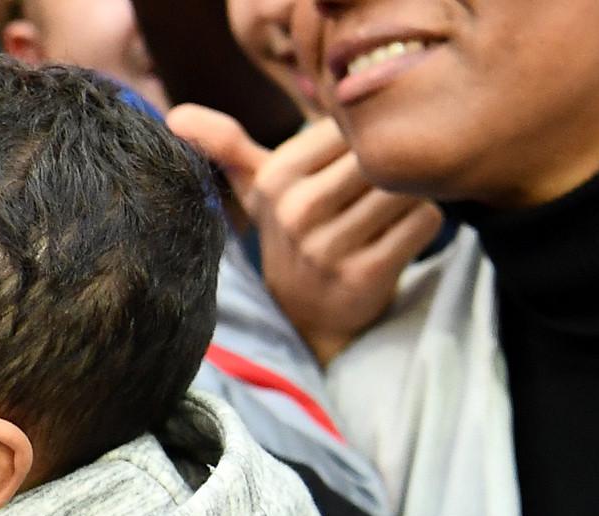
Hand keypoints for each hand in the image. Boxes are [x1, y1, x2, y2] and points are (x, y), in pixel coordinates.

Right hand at [172, 107, 440, 364]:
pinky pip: (423, 221)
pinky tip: (398, 239)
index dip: (365, 141)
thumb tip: (175, 115)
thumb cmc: (292, 233)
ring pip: (406, 187)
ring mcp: (329, 246)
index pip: (351, 128)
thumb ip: (227, 145)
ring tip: (387, 215)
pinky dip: (422, 226)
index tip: (351, 165)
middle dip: (393, 168)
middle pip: (381, 157)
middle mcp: (297, 210)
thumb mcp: (258, 188)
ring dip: (411, 197)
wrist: (304, 317)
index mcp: (276, 177)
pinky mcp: (365, 273)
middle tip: (378, 192)